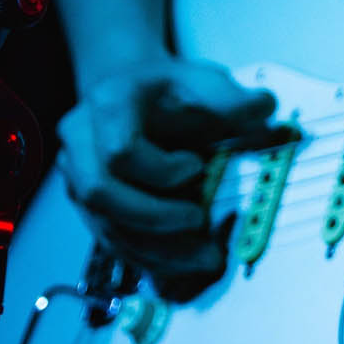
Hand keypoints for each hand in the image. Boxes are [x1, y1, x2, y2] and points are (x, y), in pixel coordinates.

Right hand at [56, 57, 277, 277]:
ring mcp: (78, 178)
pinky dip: (153, 258)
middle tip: (200, 221)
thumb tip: (265, 108)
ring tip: (207, 257)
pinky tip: (189, 262)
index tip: (197, 166)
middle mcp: (81, 143)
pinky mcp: (91, 207)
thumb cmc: (172, 88)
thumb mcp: (204, 81)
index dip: (160, 169)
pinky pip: (114, 243)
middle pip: (100, 194)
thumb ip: (233, 98)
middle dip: (154, 217)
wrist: (136, 93)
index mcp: (108, 105)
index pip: (119, 151)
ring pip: (106, 226)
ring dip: (159, 250)